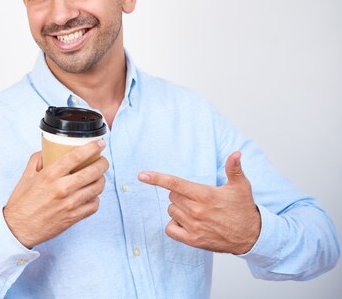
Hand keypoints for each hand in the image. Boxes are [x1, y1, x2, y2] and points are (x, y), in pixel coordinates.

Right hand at [3, 140, 107, 248]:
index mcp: (50, 175)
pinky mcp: (73, 218)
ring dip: (101, 180)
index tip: (99, 143)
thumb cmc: (22, 202)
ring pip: (96, 188)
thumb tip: (49, 149)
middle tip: (102, 160)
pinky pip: (93, 205)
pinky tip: (91, 194)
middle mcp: (62, 188)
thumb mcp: (26, 175)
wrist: (19, 228)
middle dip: (102, 163)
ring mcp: (69, 204)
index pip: (76, 156)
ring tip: (98, 177)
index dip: (92, 148)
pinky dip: (96, 198)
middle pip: (92, 172)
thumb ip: (37, 159)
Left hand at [138, 151, 260, 254]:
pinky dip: (174, 225)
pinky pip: (170, 228)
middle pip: (172, 196)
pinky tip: (187, 223)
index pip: (175, 183)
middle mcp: (197, 211)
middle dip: (180, 194)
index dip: (156, 178)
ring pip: (171, 211)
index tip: (142, 175)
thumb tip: (236, 153)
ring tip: (197, 211)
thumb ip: (234, 168)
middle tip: (197, 198)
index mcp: (205, 195)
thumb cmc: (244, 208)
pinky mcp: (193, 241)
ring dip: (178, 209)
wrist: (252, 237)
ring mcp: (194, 227)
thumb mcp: (241, 186)